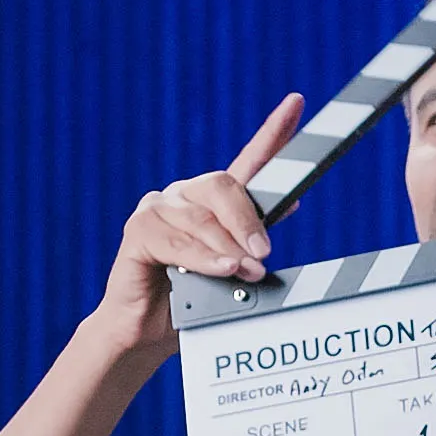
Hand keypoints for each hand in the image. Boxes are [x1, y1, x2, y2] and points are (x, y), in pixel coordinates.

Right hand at [96, 95, 302, 356]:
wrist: (147, 333)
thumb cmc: (191, 302)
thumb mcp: (233, 270)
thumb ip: (255, 237)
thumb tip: (293, 202)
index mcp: (214, 203)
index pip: (249, 160)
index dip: (273, 131)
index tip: (296, 102)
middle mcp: (186, 196)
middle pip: (223, 186)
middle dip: (248, 223)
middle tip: (264, 255)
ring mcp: (159, 208)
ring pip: (202, 218)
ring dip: (228, 249)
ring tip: (245, 274)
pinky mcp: (139, 229)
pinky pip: (176, 239)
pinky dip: (202, 258)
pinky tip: (220, 269)